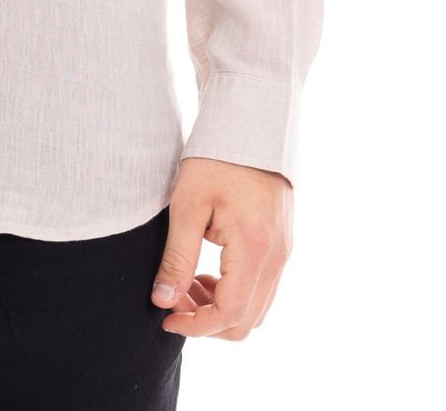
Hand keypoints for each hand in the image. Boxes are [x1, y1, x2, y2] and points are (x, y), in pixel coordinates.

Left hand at [151, 156, 293, 339]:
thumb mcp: (187, 205)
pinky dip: (235, 292)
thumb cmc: (216, 157)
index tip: (165, 318)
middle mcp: (277, 257)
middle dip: (207, 321)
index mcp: (255, 249)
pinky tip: (207, 272)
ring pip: (257, 308)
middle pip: (247, 321)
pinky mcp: (282, 243)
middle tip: (172, 300)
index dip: (195, 326)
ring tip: (186, 284)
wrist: (251, 122)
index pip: (229, 314)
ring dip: (221, 308)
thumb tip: (162, 301)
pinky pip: (262, 287)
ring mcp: (284, 252)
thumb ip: (177, 257)